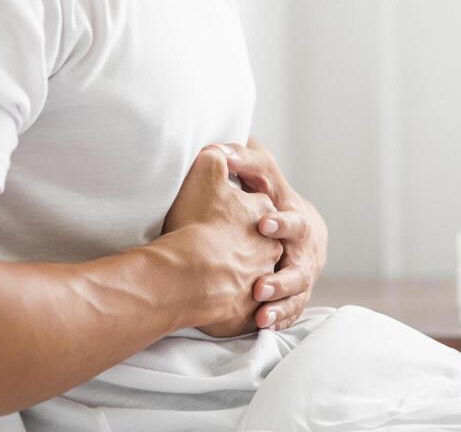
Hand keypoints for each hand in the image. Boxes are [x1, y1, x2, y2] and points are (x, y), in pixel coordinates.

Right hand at [161, 143, 284, 336]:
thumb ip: (215, 157)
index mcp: (265, 215)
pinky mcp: (249, 313)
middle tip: (222, 249)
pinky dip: (238, 311)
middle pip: (263, 246)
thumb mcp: (205, 175)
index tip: (226, 214)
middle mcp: (271, 249)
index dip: (242, 211)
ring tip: (220, 281)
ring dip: (243, 281)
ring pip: (257, 281)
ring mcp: (262, 282)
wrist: (189, 275)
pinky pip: (247, 313)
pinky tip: (220, 308)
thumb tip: (218, 147)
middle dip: (246, 248)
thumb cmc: (196, 224)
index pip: (261, 210)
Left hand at [220, 139, 328, 331]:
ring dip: (279, 300)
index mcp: (295, 216)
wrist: (292, 230)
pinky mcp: (296, 294)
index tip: (263, 225)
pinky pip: (292, 309)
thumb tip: (213, 148)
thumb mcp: (259, 175)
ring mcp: (302, 272)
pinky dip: (279, 316)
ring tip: (258, 309)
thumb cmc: (267, 196)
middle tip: (259, 287)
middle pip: (300, 266)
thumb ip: (241, 159)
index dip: (280, 223)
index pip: (292, 218)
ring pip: (297, 290)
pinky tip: (262, 323)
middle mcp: (304, 247)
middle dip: (282, 276)